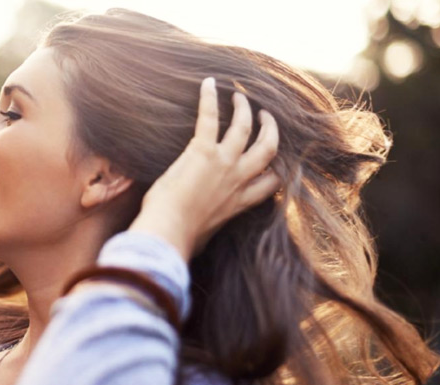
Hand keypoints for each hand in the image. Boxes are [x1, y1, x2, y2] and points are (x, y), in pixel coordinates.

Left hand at [129, 77, 280, 261]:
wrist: (169, 233)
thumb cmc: (180, 239)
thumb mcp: (204, 236)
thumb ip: (208, 229)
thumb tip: (195, 240)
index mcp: (240, 203)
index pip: (271, 183)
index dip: (277, 168)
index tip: (275, 159)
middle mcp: (238, 180)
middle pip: (268, 149)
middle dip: (270, 129)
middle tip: (265, 116)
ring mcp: (223, 163)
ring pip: (244, 128)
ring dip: (244, 109)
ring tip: (240, 95)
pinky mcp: (202, 151)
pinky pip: (210, 117)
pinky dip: (209, 98)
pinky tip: (209, 83)